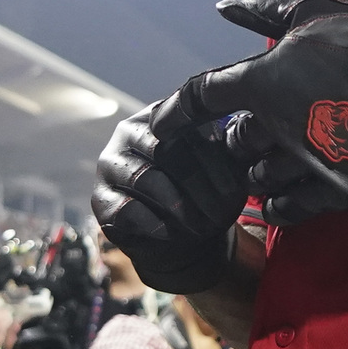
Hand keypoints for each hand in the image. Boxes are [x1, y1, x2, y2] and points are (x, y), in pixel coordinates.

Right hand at [93, 103, 249, 293]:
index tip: (235, 189)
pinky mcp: (100, 198)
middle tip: (220, 213)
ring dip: (178, 206)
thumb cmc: (208, 192)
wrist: (181, 233)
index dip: (213, 159)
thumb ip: (234, 151)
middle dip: (196, 185)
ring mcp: (110, 163)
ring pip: (145, 177)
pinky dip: (153, 223)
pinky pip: (125, 207)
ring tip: (200, 226)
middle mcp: (130, 132)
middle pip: (164, 150)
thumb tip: (248, 141)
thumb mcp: (227, 170)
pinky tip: (172, 232)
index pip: (186, 127)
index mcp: (163, 115)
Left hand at [167, 0, 347, 225]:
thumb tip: (223, 7)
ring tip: (288, 154)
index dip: (177, 112)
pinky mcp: (335, 191)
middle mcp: (278, 124)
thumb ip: (267, 10)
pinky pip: (287, 208)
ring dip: (264, 167)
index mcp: (268, 77)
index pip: (201, 96)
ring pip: (258, 176)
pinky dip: (281, 202)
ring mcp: (305, 162)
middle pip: (235, 141)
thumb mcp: (325, 12)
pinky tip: (291, 191)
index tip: (162, 122)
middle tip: (267, 125)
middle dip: (244, 135)